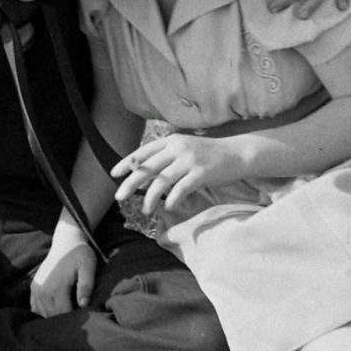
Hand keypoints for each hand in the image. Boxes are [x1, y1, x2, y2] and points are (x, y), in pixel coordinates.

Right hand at [30, 226, 96, 316]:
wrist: (65, 241)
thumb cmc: (80, 255)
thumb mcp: (88, 266)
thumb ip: (86, 285)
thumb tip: (84, 304)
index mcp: (57, 287)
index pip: (63, 314)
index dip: (74, 317)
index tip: (83, 315)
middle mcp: (43, 290)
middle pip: (53, 316)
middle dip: (64, 318)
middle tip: (76, 313)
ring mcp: (36, 289)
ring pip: (43, 314)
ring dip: (54, 315)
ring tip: (67, 308)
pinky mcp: (33, 287)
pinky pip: (36, 308)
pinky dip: (45, 311)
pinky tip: (56, 307)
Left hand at [112, 133, 242, 215]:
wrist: (237, 153)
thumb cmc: (208, 154)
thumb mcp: (185, 148)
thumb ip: (167, 156)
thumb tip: (144, 171)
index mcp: (171, 141)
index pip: (143, 152)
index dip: (127, 163)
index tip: (113, 174)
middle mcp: (177, 148)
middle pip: (148, 167)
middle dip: (130, 183)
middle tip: (118, 197)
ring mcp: (189, 160)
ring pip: (162, 181)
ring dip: (149, 198)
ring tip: (144, 210)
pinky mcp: (201, 173)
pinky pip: (181, 189)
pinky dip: (171, 199)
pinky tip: (167, 207)